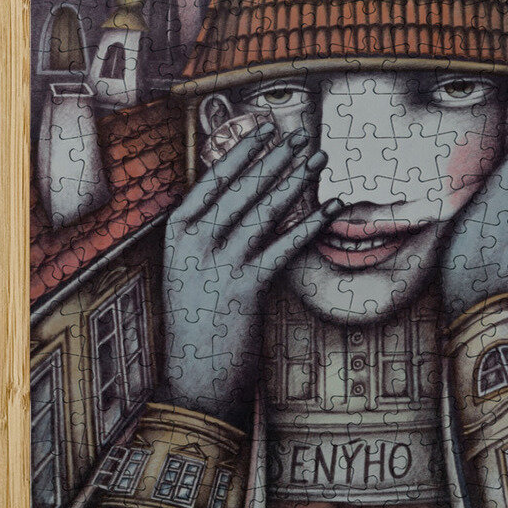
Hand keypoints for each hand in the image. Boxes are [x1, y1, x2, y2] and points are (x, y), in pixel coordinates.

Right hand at [163, 124, 340, 426]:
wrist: (195, 378)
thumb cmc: (196, 324)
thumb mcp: (189, 270)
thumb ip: (207, 235)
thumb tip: (242, 198)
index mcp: (177, 233)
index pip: (213, 179)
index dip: (243, 151)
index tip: (265, 129)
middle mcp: (195, 243)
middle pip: (243, 188)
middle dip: (276, 157)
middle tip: (302, 132)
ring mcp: (220, 264)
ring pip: (265, 210)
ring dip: (296, 180)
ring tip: (318, 157)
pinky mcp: (247, 287)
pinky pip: (284, 246)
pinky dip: (310, 224)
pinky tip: (330, 206)